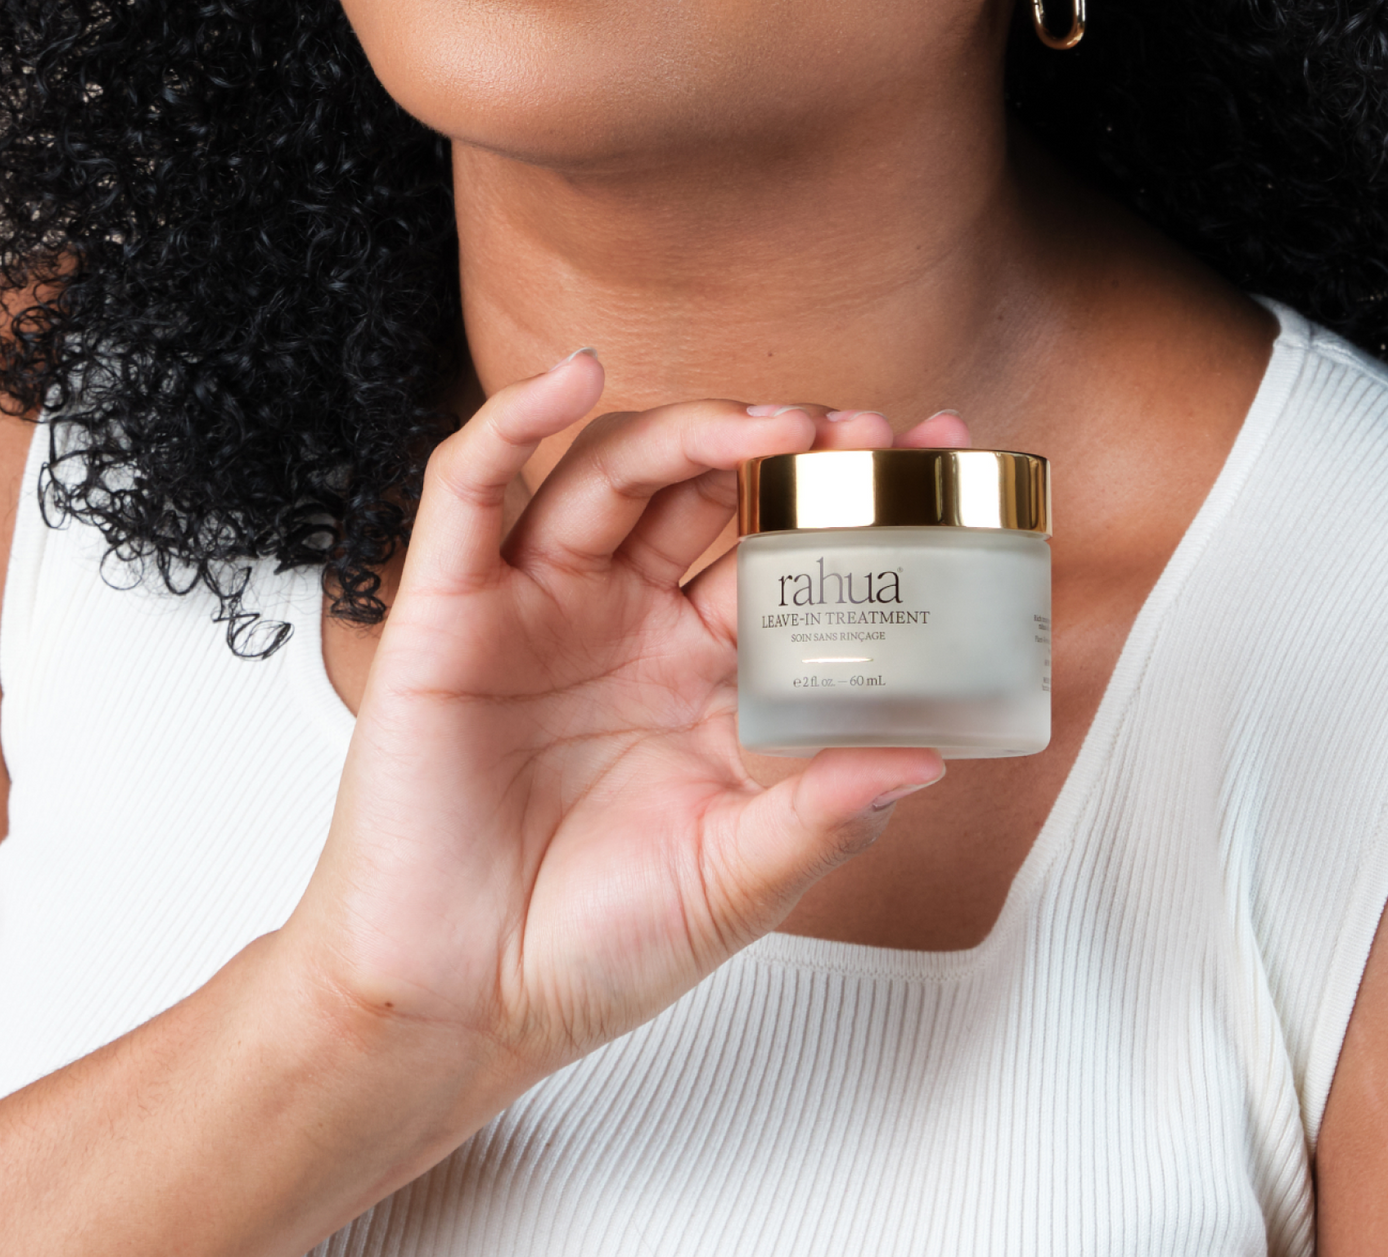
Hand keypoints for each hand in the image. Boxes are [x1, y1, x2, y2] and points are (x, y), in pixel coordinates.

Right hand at [277, 353, 944, 1099]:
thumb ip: (821, 817)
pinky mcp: (449, 604)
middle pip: (711, 488)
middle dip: (791, 448)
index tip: (938, 457)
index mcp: (700, 673)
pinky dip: (517, 418)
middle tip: (869, 434)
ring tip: (775, 427)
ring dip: (694, 428)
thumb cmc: (583, 950)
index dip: (857, 501)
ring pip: (615, 469)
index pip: (788, 554)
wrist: (451, 1009)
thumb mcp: (733, 883)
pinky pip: (472, 484)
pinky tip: (573, 378)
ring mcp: (539, 602)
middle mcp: (626, 619)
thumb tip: (928, 758)